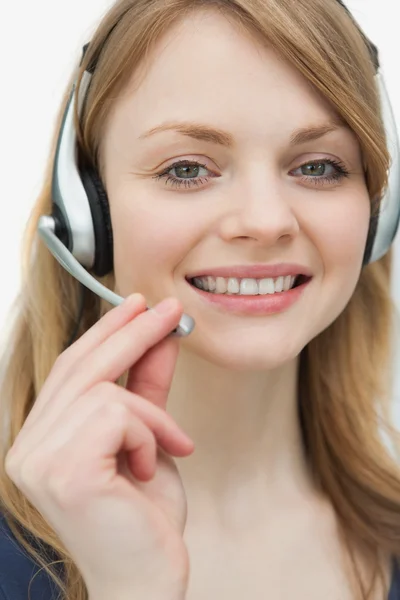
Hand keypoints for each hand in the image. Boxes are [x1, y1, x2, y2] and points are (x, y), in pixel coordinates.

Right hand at [5, 294, 193, 599]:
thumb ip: (147, 387)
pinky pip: (117, 415)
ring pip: (104, 390)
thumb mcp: (149, 438)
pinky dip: (149, 433)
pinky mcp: (64, 470)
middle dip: (131, 333)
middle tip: (169, 312)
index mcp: (41, 439)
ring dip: (150, 414)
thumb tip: (159, 337)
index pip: (70, 368)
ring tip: (171, 445)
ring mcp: (39, 459)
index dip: (105, 331)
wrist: (146, 582)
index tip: (139, 304)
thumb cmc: (142, 517)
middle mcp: (28, 447)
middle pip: (81, 367)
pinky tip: (149, 467)